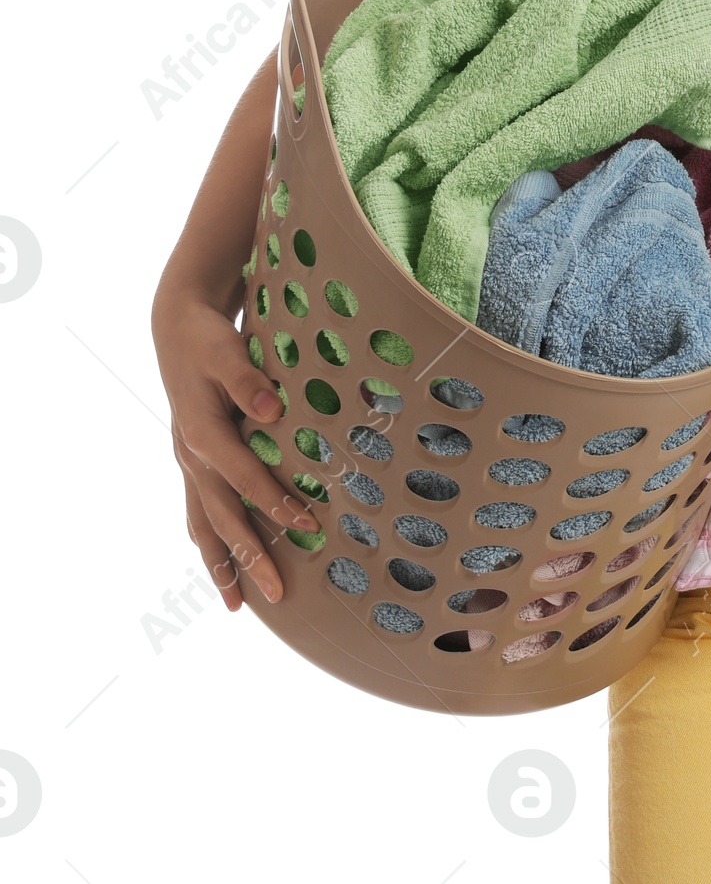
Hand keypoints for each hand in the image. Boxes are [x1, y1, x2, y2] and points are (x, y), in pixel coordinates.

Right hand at [152, 289, 319, 609]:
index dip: (275, 503)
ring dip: (222, 565)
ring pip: (203, 525)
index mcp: (202, 433)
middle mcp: (191, 457)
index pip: (244, 477)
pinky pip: (199, 514)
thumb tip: (270, 410)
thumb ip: (247, 380)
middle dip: (250, 558)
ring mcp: (188, 464)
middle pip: (222, 517)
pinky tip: (223, 567)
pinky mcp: (192, 462)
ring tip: (236, 606)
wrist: (177, 328)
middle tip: (279, 595)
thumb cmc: (208, 339)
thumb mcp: (226, 350)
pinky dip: (210, 543)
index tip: (309, 526)